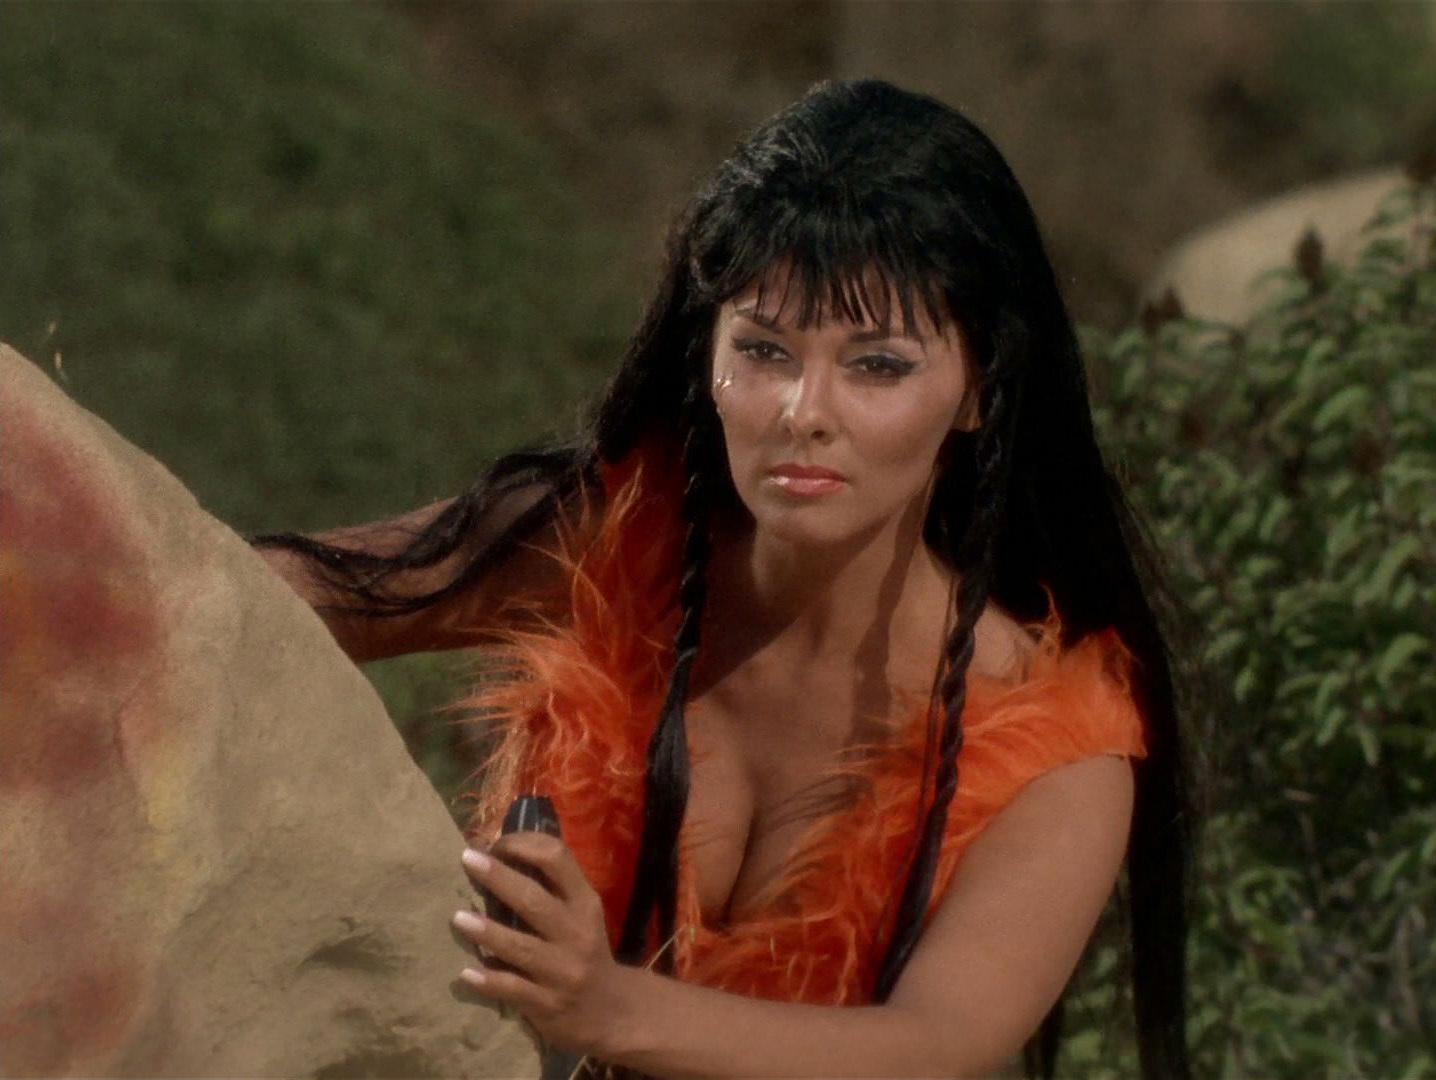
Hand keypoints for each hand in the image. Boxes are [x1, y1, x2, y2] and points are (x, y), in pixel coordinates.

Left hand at [453, 834, 626, 1056]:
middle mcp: (577, 932)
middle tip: (467, 859)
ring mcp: (563, 971)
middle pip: (534, 900)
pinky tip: (466, 974)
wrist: (609, 1010)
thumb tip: (499, 851)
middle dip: (498, 877)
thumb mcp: (581, 913)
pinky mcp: (548, 1004)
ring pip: (520, 947)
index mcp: (585, 902)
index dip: (525, 844)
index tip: (496, 844)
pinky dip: (489, 981)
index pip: (558, 859)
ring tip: (457, 918)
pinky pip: (513, 989)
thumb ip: (551, 886)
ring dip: (487, 931)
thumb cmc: (584, 948)